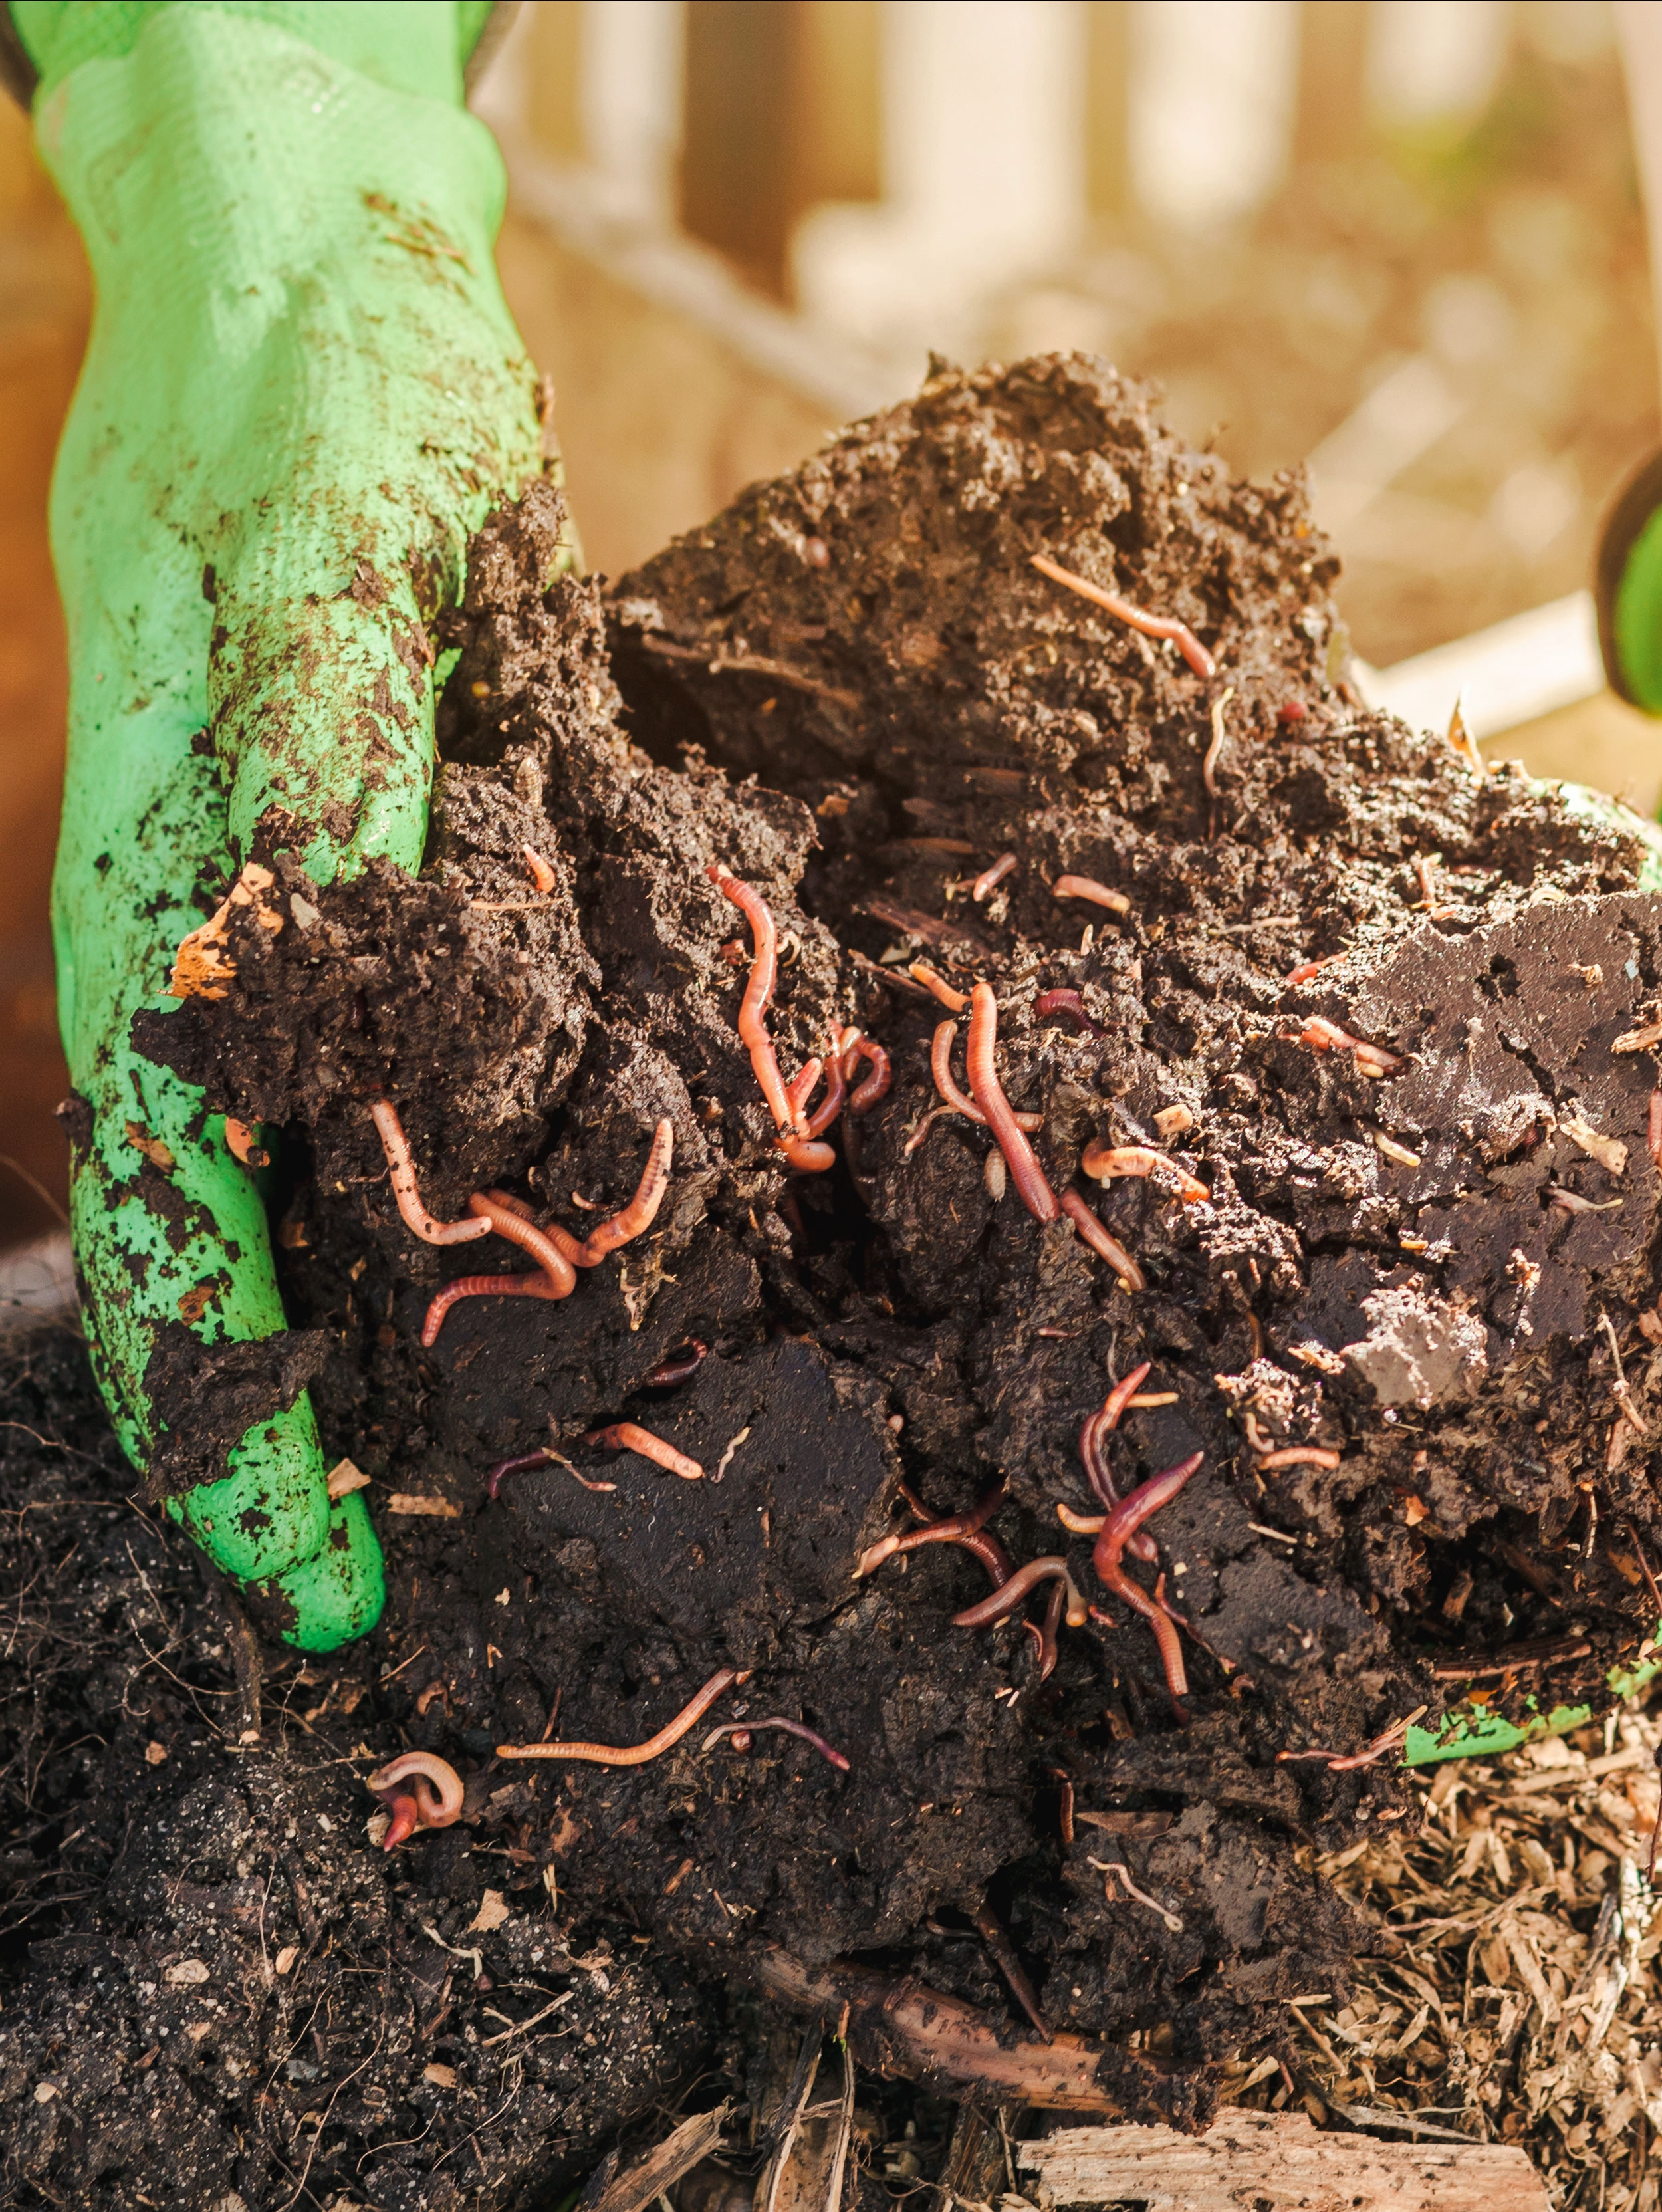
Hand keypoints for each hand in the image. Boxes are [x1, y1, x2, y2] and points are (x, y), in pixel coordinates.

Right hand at [29, 3, 542, 1643]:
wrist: (339, 304)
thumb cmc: (306, 412)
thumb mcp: (318, 569)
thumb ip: (320, 762)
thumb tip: (322, 939)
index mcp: (166, 914)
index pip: (169, 1223)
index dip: (232, 1427)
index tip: (316, 1588)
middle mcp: (248, 958)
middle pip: (273, 1247)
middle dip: (353, 1425)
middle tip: (470, 1584)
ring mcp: (344, 929)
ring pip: (382, 1175)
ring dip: (456, 1328)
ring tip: (567, 1472)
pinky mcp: (442, 875)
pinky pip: (483, 1059)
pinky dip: (540, 1163)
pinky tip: (627, 1236)